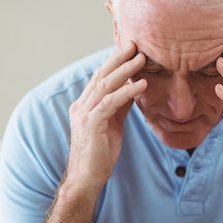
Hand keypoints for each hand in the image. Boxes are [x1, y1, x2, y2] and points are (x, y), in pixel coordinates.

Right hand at [65, 41, 145, 191]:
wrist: (87, 178)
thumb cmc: (100, 153)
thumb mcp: (114, 124)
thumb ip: (120, 106)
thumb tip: (134, 88)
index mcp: (84, 104)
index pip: (99, 76)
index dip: (114, 61)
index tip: (130, 48)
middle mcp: (81, 105)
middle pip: (101, 75)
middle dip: (118, 58)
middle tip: (135, 44)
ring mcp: (84, 114)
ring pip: (106, 85)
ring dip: (125, 70)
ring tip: (142, 59)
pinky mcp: (91, 124)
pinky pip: (111, 103)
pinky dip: (127, 92)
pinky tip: (141, 85)